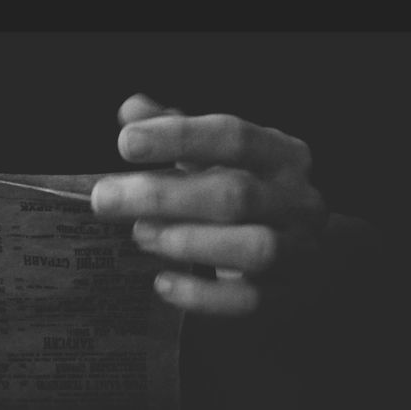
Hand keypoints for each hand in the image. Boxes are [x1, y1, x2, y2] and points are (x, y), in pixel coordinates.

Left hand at [91, 94, 326, 316]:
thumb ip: (176, 128)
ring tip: (140, 234)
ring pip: (253, 248)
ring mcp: (299, 250)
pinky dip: (202, 295)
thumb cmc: (249, 185)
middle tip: (106, 198)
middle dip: (163, 196)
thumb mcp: (219, 152)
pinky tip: (163, 282)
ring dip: (188, 241)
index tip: (126, 142)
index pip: (233, 136)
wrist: (304, 241)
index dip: (179, 137)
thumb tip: (131, 109)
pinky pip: (249, 300)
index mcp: (282, 154)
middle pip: (234, 195)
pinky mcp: (289, 294)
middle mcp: (297, 200)